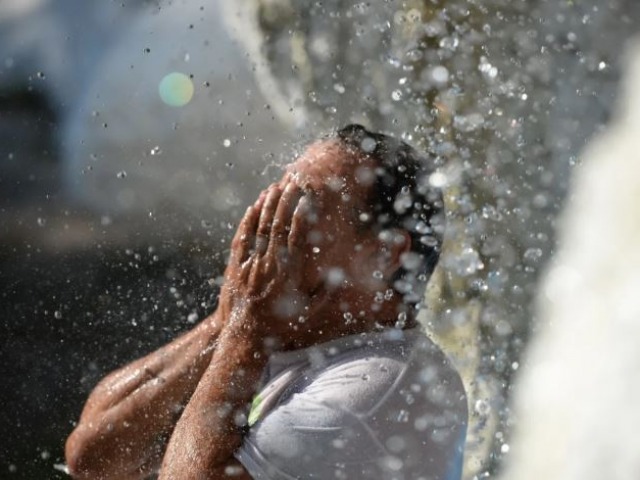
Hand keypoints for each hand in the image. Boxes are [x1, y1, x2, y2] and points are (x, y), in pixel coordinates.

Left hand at [218, 176, 360, 349]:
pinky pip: (242, 238)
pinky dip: (248, 220)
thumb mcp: (309, 313)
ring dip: (268, 205)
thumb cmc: (280, 328)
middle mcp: (268, 265)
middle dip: (286, 202)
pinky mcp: (235, 266)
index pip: (297, 237)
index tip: (309, 198)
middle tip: (294, 182)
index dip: (302, 215)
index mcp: (288, 274)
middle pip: (278, 226)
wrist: (245, 339)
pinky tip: (254, 206)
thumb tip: (339, 275)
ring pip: (259, 228)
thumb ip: (325, 293)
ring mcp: (250, 264)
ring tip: (276, 186)